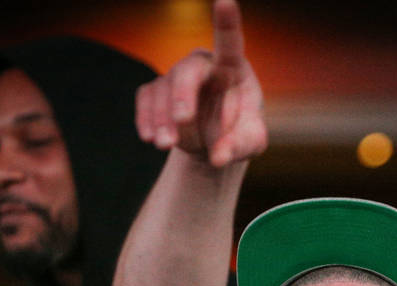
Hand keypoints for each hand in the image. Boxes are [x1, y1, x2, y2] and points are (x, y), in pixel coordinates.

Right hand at [135, 0, 267, 165]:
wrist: (214, 141)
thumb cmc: (240, 133)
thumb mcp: (251, 143)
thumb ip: (240, 147)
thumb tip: (219, 158)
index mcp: (233, 68)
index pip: (230, 42)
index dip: (226, 22)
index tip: (225, 0)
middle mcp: (202, 65)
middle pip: (187, 70)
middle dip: (182, 94)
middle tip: (183, 119)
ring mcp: (176, 77)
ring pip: (162, 90)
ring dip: (162, 119)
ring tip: (165, 146)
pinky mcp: (155, 92)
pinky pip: (145, 100)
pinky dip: (146, 119)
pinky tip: (150, 138)